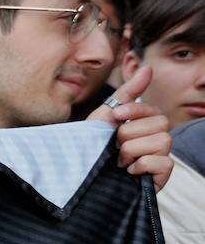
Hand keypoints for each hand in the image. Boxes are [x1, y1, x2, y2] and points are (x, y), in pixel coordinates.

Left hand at [88, 65, 172, 191]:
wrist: (77, 173)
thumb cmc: (92, 144)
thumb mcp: (106, 115)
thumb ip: (128, 92)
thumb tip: (148, 67)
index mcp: (146, 123)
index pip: (152, 109)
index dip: (133, 111)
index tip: (113, 117)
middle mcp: (156, 138)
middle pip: (160, 124)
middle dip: (129, 134)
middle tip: (114, 145)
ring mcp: (159, 157)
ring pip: (163, 141)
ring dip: (133, 150)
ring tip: (119, 159)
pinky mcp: (160, 175)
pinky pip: (165, 163)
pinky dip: (142, 165)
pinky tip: (129, 171)